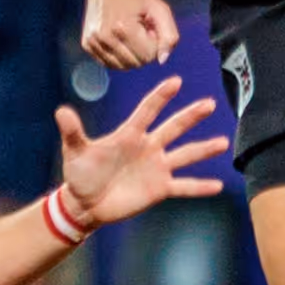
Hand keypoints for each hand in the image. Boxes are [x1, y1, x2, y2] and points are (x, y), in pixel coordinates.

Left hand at [51, 78, 230, 229]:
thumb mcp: (75, 152)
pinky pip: (184, 186)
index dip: (160, 97)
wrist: (85, 204)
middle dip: (190, 116)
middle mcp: (148, 147)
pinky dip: (200, 186)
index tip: (175, 81)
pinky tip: (218, 186)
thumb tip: (61, 112)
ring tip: (223, 143)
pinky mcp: (160, 188)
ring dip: (204, 149)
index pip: (147, 111)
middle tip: (209, 103)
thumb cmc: (80, 174)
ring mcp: (156, 167)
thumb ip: (73, 132)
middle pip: (173, 127)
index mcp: (129, 134)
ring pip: (185, 154)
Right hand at [81, 0, 179, 70]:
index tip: (148, 26)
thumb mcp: (160, 9)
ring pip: (122, 66)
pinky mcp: (86, 45)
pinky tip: (119, 38)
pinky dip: (118, 55)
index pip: (148, 56)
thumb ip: (169, 35)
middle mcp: (104, 37)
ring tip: (130, 33)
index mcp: (123, 27)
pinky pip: (109, 63)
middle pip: (135, 63)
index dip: (153, 42)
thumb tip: (162, 61)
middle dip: (142, 50)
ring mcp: (92, 42)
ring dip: (131, 54)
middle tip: (139, 29)